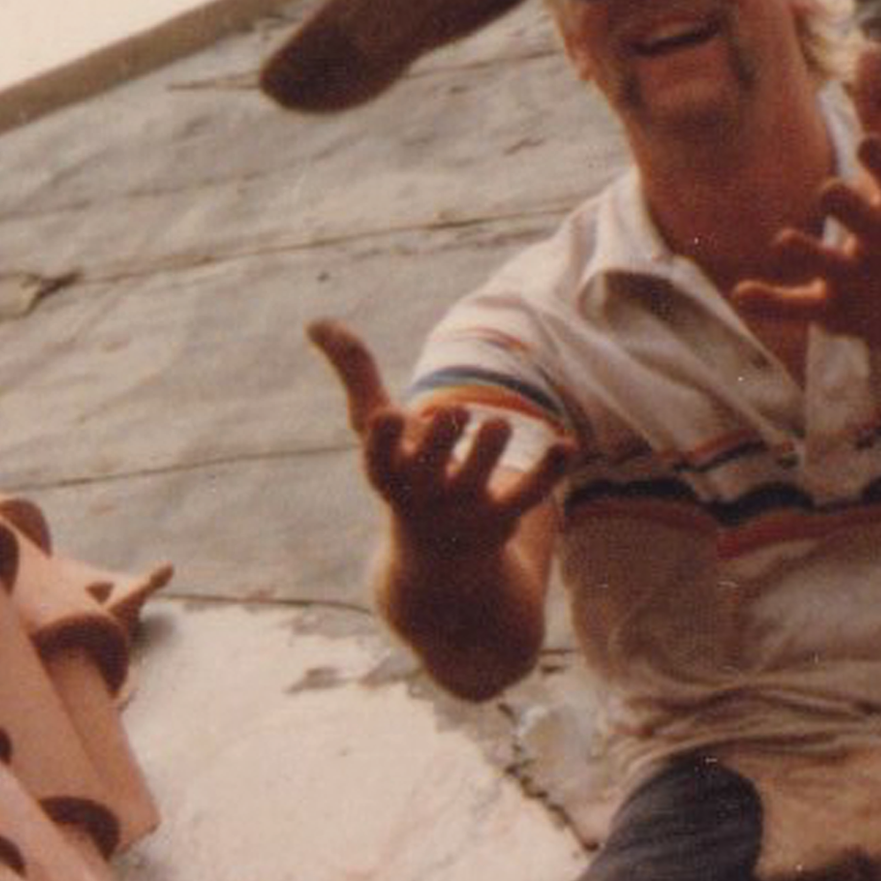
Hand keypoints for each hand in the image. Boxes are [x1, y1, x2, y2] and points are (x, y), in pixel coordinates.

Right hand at [306, 317, 568, 557]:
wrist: (439, 559)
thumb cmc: (403, 472)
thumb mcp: (373, 428)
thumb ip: (354, 373)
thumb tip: (315, 321)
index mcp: (387, 471)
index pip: (379, 460)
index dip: (385, 441)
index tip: (390, 416)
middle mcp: (423, 494)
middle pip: (431, 466)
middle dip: (443, 438)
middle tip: (452, 415)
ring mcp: (463, 509)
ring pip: (479, 475)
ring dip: (491, 446)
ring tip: (496, 423)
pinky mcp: (502, 518)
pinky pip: (530, 494)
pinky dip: (549, 469)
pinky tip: (566, 444)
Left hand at [731, 44, 880, 354]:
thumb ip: (878, 108)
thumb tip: (871, 45)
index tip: (867, 143)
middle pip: (868, 226)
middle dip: (851, 211)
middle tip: (827, 189)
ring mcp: (858, 280)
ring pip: (832, 269)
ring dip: (810, 255)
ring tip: (783, 238)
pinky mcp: (831, 309)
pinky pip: (800, 308)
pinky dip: (773, 302)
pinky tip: (742, 291)